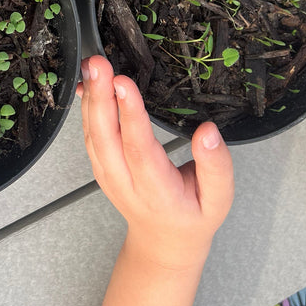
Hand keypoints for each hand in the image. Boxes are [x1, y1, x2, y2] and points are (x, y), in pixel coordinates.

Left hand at [79, 56, 233, 268]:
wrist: (164, 241)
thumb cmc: (193, 215)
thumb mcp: (220, 198)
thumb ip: (216, 165)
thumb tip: (207, 131)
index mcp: (157, 193)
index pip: (139, 150)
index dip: (130, 115)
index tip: (124, 83)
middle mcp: (126, 184)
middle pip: (107, 139)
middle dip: (101, 97)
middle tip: (99, 64)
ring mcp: (108, 177)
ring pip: (93, 136)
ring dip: (90, 98)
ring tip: (92, 66)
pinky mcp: (100, 168)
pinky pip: (89, 136)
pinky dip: (85, 108)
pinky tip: (87, 84)